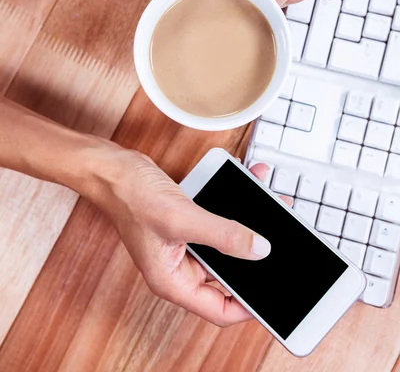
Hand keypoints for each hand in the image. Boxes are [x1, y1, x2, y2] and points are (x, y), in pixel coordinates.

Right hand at [96, 149, 289, 326]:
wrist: (113, 168)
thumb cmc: (131, 196)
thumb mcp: (182, 218)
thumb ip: (223, 235)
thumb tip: (260, 250)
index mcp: (173, 280)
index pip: (219, 309)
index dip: (249, 305)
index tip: (275, 293)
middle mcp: (179, 267)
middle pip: (228, 275)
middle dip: (257, 255)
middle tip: (282, 239)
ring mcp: (184, 245)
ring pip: (227, 244)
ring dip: (250, 224)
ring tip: (272, 203)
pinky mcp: (188, 223)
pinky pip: (220, 221)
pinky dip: (236, 205)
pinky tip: (250, 183)